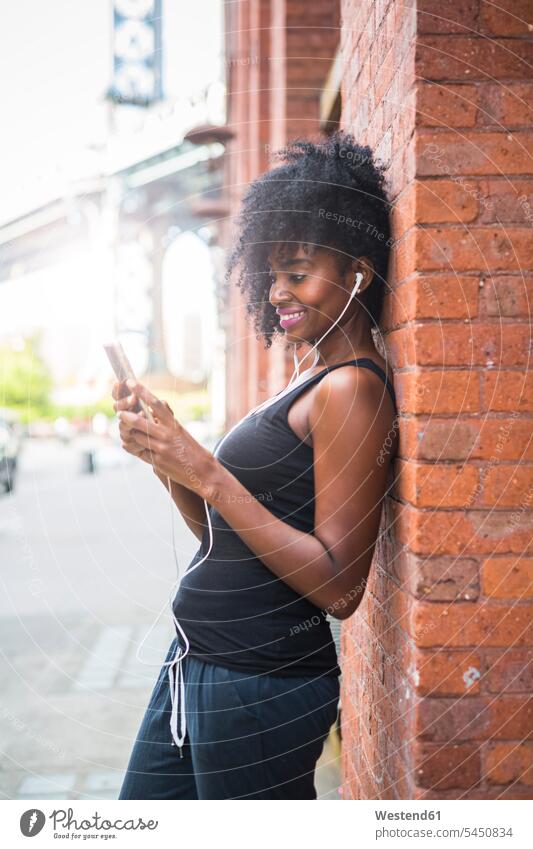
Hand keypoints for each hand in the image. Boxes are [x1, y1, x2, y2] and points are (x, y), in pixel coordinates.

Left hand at [116, 380, 216, 494]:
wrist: (203, 472)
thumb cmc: (193, 450)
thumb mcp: (182, 431)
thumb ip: (168, 420)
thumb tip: (159, 404)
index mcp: (174, 425)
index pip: (156, 404)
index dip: (142, 392)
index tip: (131, 382)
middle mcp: (166, 435)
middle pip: (140, 421)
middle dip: (126, 416)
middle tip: (120, 413)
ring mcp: (161, 449)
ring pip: (136, 437)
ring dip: (130, 434)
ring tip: (128, 432)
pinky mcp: (157, 462)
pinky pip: (139, 452)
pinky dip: (133, 447)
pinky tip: (131, 445)